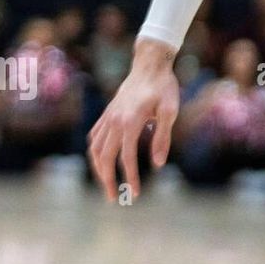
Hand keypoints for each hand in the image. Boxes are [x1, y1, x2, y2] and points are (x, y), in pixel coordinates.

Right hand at [86, 38, 180, 202]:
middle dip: (108, 181)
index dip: (130, 178)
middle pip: (105, 158)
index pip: (126, 158)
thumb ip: (163, 138)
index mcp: (131, 122)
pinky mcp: (107, 114)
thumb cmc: (164, 87)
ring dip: (99, 169)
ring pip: (95, 149)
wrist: (150, 65)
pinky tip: (102, 160)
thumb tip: (158, 164)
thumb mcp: (170, 111)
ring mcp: (108, 117)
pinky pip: (94, 137)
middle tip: (114, 198)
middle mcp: (114, 121)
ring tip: (108, 184)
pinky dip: (95, 152)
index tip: (135, 194)